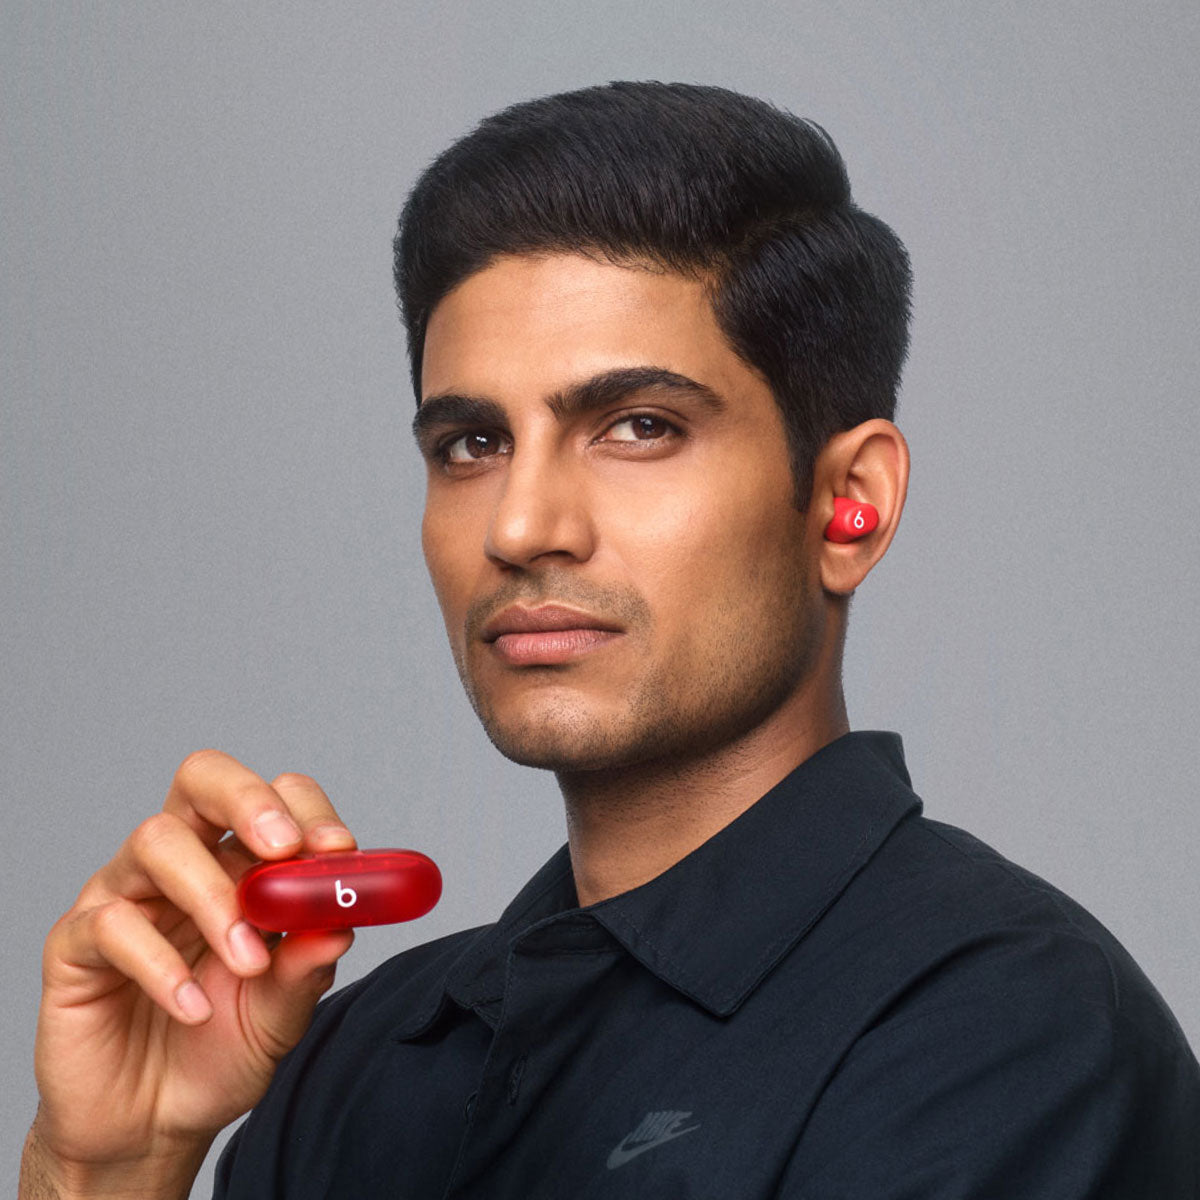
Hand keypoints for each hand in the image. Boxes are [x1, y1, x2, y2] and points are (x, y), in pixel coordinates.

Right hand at [24, 750, 357, 1194]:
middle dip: (249, 799)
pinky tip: (193, 1008)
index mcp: (240, 863)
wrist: (153, 1124)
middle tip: (285, 847)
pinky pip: (111, 923)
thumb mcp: (281, 1012)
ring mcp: (127, 895)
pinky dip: (160, 964)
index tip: (339, 849)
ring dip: (213, 894)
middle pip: (203, 779)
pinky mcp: (77, 944)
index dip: (307, 810)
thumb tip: (339, 925)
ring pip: (158, 840)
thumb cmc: (219, 1049)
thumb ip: (307, 967)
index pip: (273, 798)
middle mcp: (182, 863)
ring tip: (248, 960)